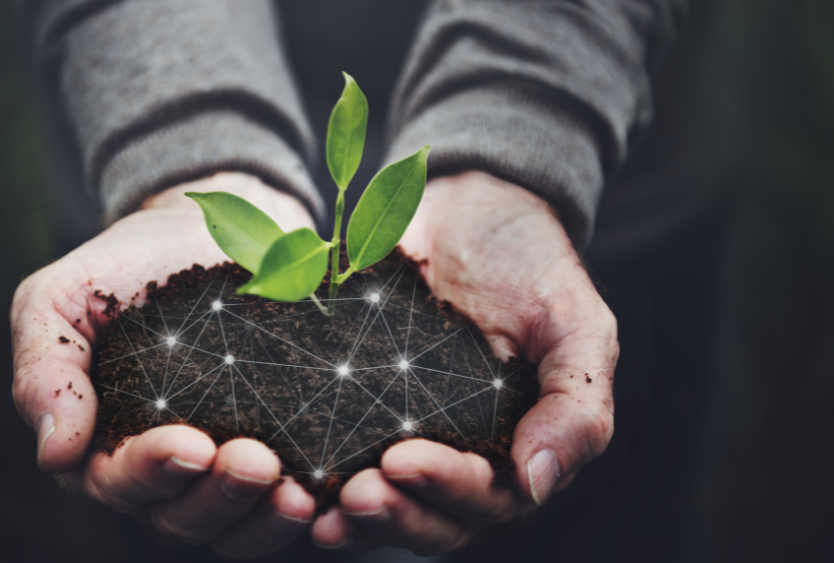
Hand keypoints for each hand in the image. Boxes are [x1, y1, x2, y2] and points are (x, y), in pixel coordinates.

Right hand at [10, 173, 317, 557]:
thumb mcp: (60, 299)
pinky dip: (300, 512)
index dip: (152, 471)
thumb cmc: (124, 266)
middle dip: (218, 497)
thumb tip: (56, 453)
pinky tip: (327, 495)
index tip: (191, 443)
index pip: (117, 481)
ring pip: (233, 525)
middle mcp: (159, 471)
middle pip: (180, 516)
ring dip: (264, 518)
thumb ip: (45, 369)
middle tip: (257, 462)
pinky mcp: (274, 453)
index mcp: (100, 443)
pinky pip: (281, 505)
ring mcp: (217, 470)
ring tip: (299, 492)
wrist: (205, 230)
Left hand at [310, 171, 617, 554]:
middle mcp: (460, 453)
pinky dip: (315, 481)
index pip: (488, 497)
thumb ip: (577, 406)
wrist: (469, 207)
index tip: (403, 460)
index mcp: (516, 447)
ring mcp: (405, 433)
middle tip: (356, 493)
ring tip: (315, 506)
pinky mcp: (359, 406)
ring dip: (352, 515)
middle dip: (394, 515)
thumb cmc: (533, 266)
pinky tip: (290, 483)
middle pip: (431, 518)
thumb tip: (539, 483)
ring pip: (385, 502)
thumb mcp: (576, 325)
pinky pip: (338, 456)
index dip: (447, 489)